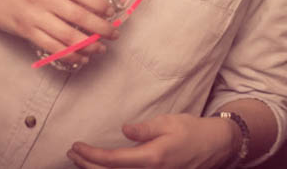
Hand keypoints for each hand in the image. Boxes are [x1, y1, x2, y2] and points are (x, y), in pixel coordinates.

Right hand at [0, 0, 118, 62]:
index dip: (100, 4)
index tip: (111, 11)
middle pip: (78, 17)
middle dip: (100, 28)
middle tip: (113, 34)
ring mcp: (33, 16)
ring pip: (67, 37)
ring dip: (88, 46)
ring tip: (100, 49)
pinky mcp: (25, 32)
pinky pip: (51, 47)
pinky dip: (68, 55)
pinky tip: (80, 57)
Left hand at [67, 113, 235, 167]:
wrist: (214, 147)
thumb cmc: (192, 131)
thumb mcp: (169, 123)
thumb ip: (145, 129)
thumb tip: (124, 130)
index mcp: (152, 158)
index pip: (112, 161)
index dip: (90, 155)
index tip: (77, 146)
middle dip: (87, 165)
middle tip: (72, 152)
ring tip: (80, 160)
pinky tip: (100, 167)